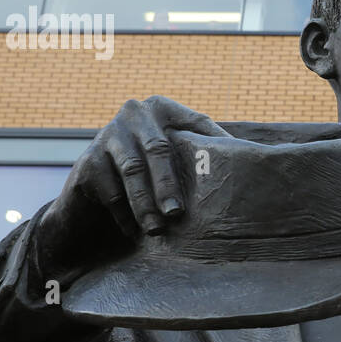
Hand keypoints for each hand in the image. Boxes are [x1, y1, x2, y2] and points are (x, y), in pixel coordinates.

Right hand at [34, 95, 226, 283]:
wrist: (88, 205)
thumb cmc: (147, 181)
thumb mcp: (173, 163)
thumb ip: (202, 155)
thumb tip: (253, 159)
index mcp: (162, 108)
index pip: (197, 124)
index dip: (216, 144)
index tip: (236, 166)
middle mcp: (134, 114)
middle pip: (159, 149)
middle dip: (170, 184)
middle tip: (178, 213)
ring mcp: (107, 135)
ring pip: (133, 171)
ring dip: (147, 203)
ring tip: (158, 229)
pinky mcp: (86, 162)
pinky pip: (111, 191)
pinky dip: (125, 215)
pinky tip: (134, 233)